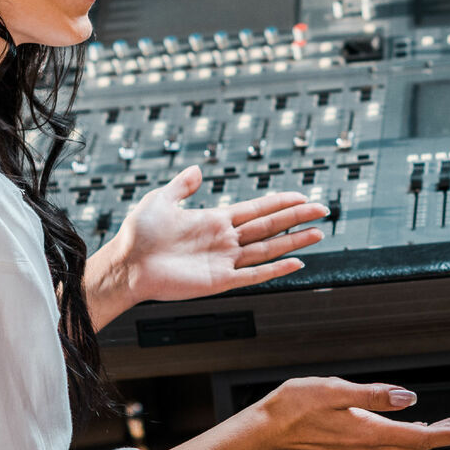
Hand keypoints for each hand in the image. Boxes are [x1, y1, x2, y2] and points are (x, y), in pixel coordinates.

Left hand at [88, 168, 326, 326]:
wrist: (126, 265)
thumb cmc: (138, 235)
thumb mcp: (160, 199)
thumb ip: (182, 185)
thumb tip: (198, 169)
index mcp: (214, 220)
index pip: (256, 209)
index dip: (280, 202)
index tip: (301, 197)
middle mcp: (224, 240)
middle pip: (269, 226)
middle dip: (297, 217)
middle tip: (322, 209)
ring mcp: (224, 260)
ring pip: (268, 249)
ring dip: (293, 241)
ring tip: (318, 233)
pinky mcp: (219, 281)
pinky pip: (253, 275)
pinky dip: (275, 269)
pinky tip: (295, 263)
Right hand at [252, 377, 449, 449]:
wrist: (264, 431)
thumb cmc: (295, 405)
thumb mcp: (337, 390)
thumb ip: (376, 396)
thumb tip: (411, 398)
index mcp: (370, 434)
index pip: (422, 437)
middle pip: (419, 445)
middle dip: (449, 436)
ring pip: (405, 449)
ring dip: (430, 438)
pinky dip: (408, 441)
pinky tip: (411, 431)